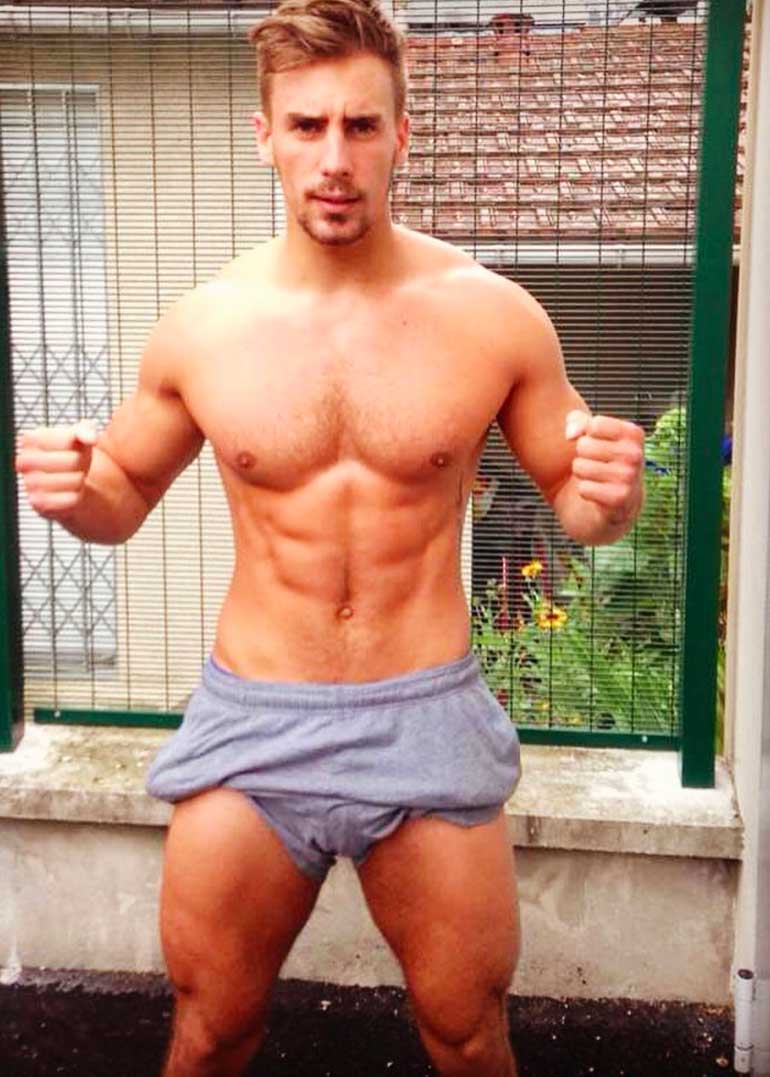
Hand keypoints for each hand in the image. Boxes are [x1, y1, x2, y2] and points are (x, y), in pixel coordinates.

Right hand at [15, 420, 98, 519]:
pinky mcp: (38, 504)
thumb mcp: (79, 437)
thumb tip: (90, 438)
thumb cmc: (70, 454)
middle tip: (77, 466)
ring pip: (74, 481)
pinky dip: (77, 496)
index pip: (68, 440)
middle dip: (82, 464)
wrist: (65, 483)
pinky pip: (71, 500)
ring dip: (80, 481)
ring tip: (73, 478)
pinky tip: (69, 492)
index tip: (75, 449)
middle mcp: (24, 461)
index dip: (81, 446)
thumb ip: (86, 430)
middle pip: (73, 461)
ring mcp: (29, 483)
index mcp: (30, 439)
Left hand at [565, 410, 644, 524]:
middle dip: (582, 456)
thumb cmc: (602, 458)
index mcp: (633, 433)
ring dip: (581, 474)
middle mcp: (635, 454)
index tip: (599, 444)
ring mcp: (629, 477)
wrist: (619, 499)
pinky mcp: (619, 498)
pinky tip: (599, 493)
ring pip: (579, 467)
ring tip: (596, 477)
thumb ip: (577, 421)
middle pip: (583, 445)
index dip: (587, 435)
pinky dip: (585, 491)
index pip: (594, 425)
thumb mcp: (591, 433)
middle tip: (596, 463)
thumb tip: (571, 435)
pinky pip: (583, 489)